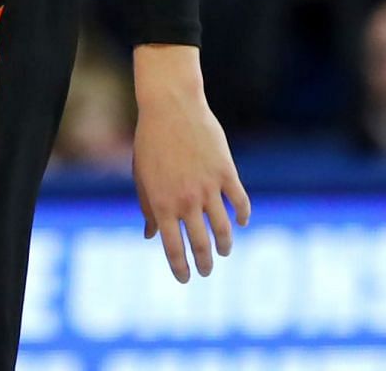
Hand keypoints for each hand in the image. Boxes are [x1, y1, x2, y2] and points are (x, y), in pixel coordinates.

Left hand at [131, 46, 250, 283]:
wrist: (170, 106)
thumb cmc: (150, 142)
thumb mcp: (143, 176)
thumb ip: (148, 207)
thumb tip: (150, 236)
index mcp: (161, 202)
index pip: (173, 246)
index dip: (180, 267)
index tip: (185, 279)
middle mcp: (186, 199)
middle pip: (201, 244)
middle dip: (205, 263)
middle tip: (206, 271)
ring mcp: (208, 187)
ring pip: (224, 229)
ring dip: (225, 244)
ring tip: (223, 251)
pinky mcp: (226, 172)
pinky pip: (240, 203)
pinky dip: (243, 216)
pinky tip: (241, 222)